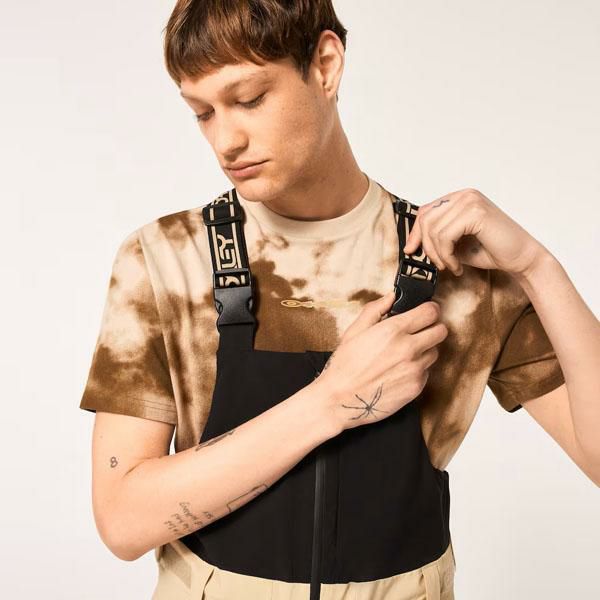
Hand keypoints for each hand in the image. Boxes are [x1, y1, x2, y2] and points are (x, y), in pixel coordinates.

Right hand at [315, 292, 446, 431]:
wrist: (341, 399)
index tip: (426, 312)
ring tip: (405, 354)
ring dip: (425, 350)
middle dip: (432, 328)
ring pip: (434, 352)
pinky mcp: (416, 387)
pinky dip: (418, 369)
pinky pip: (427, 372)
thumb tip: (391, 297)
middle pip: (441, 331)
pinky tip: (400, 371)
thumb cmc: (344, 365)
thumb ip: (375, 309)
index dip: (430, 310)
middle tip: (420, 331)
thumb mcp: (354, 331)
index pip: (431, 312)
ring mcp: (415, 369)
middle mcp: (409, 348)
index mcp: (393, 330)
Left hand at [402, 188, 548, 276]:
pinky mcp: (476, 213)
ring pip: (433, 229)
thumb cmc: (491, 251)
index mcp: (459, 198)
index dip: (415, 233)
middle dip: (426, 247)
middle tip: (438, 265)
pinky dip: (447, 256)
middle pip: (426, 219)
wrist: (521, 258)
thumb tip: (410, 244)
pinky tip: (458, 266)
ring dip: (438, 255)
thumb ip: (436, 238)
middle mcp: (464, 195)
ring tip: (451, 266)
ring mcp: (470, 201)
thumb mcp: (455, 244)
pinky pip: (445, 236)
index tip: (411, 251)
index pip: (425, 211)